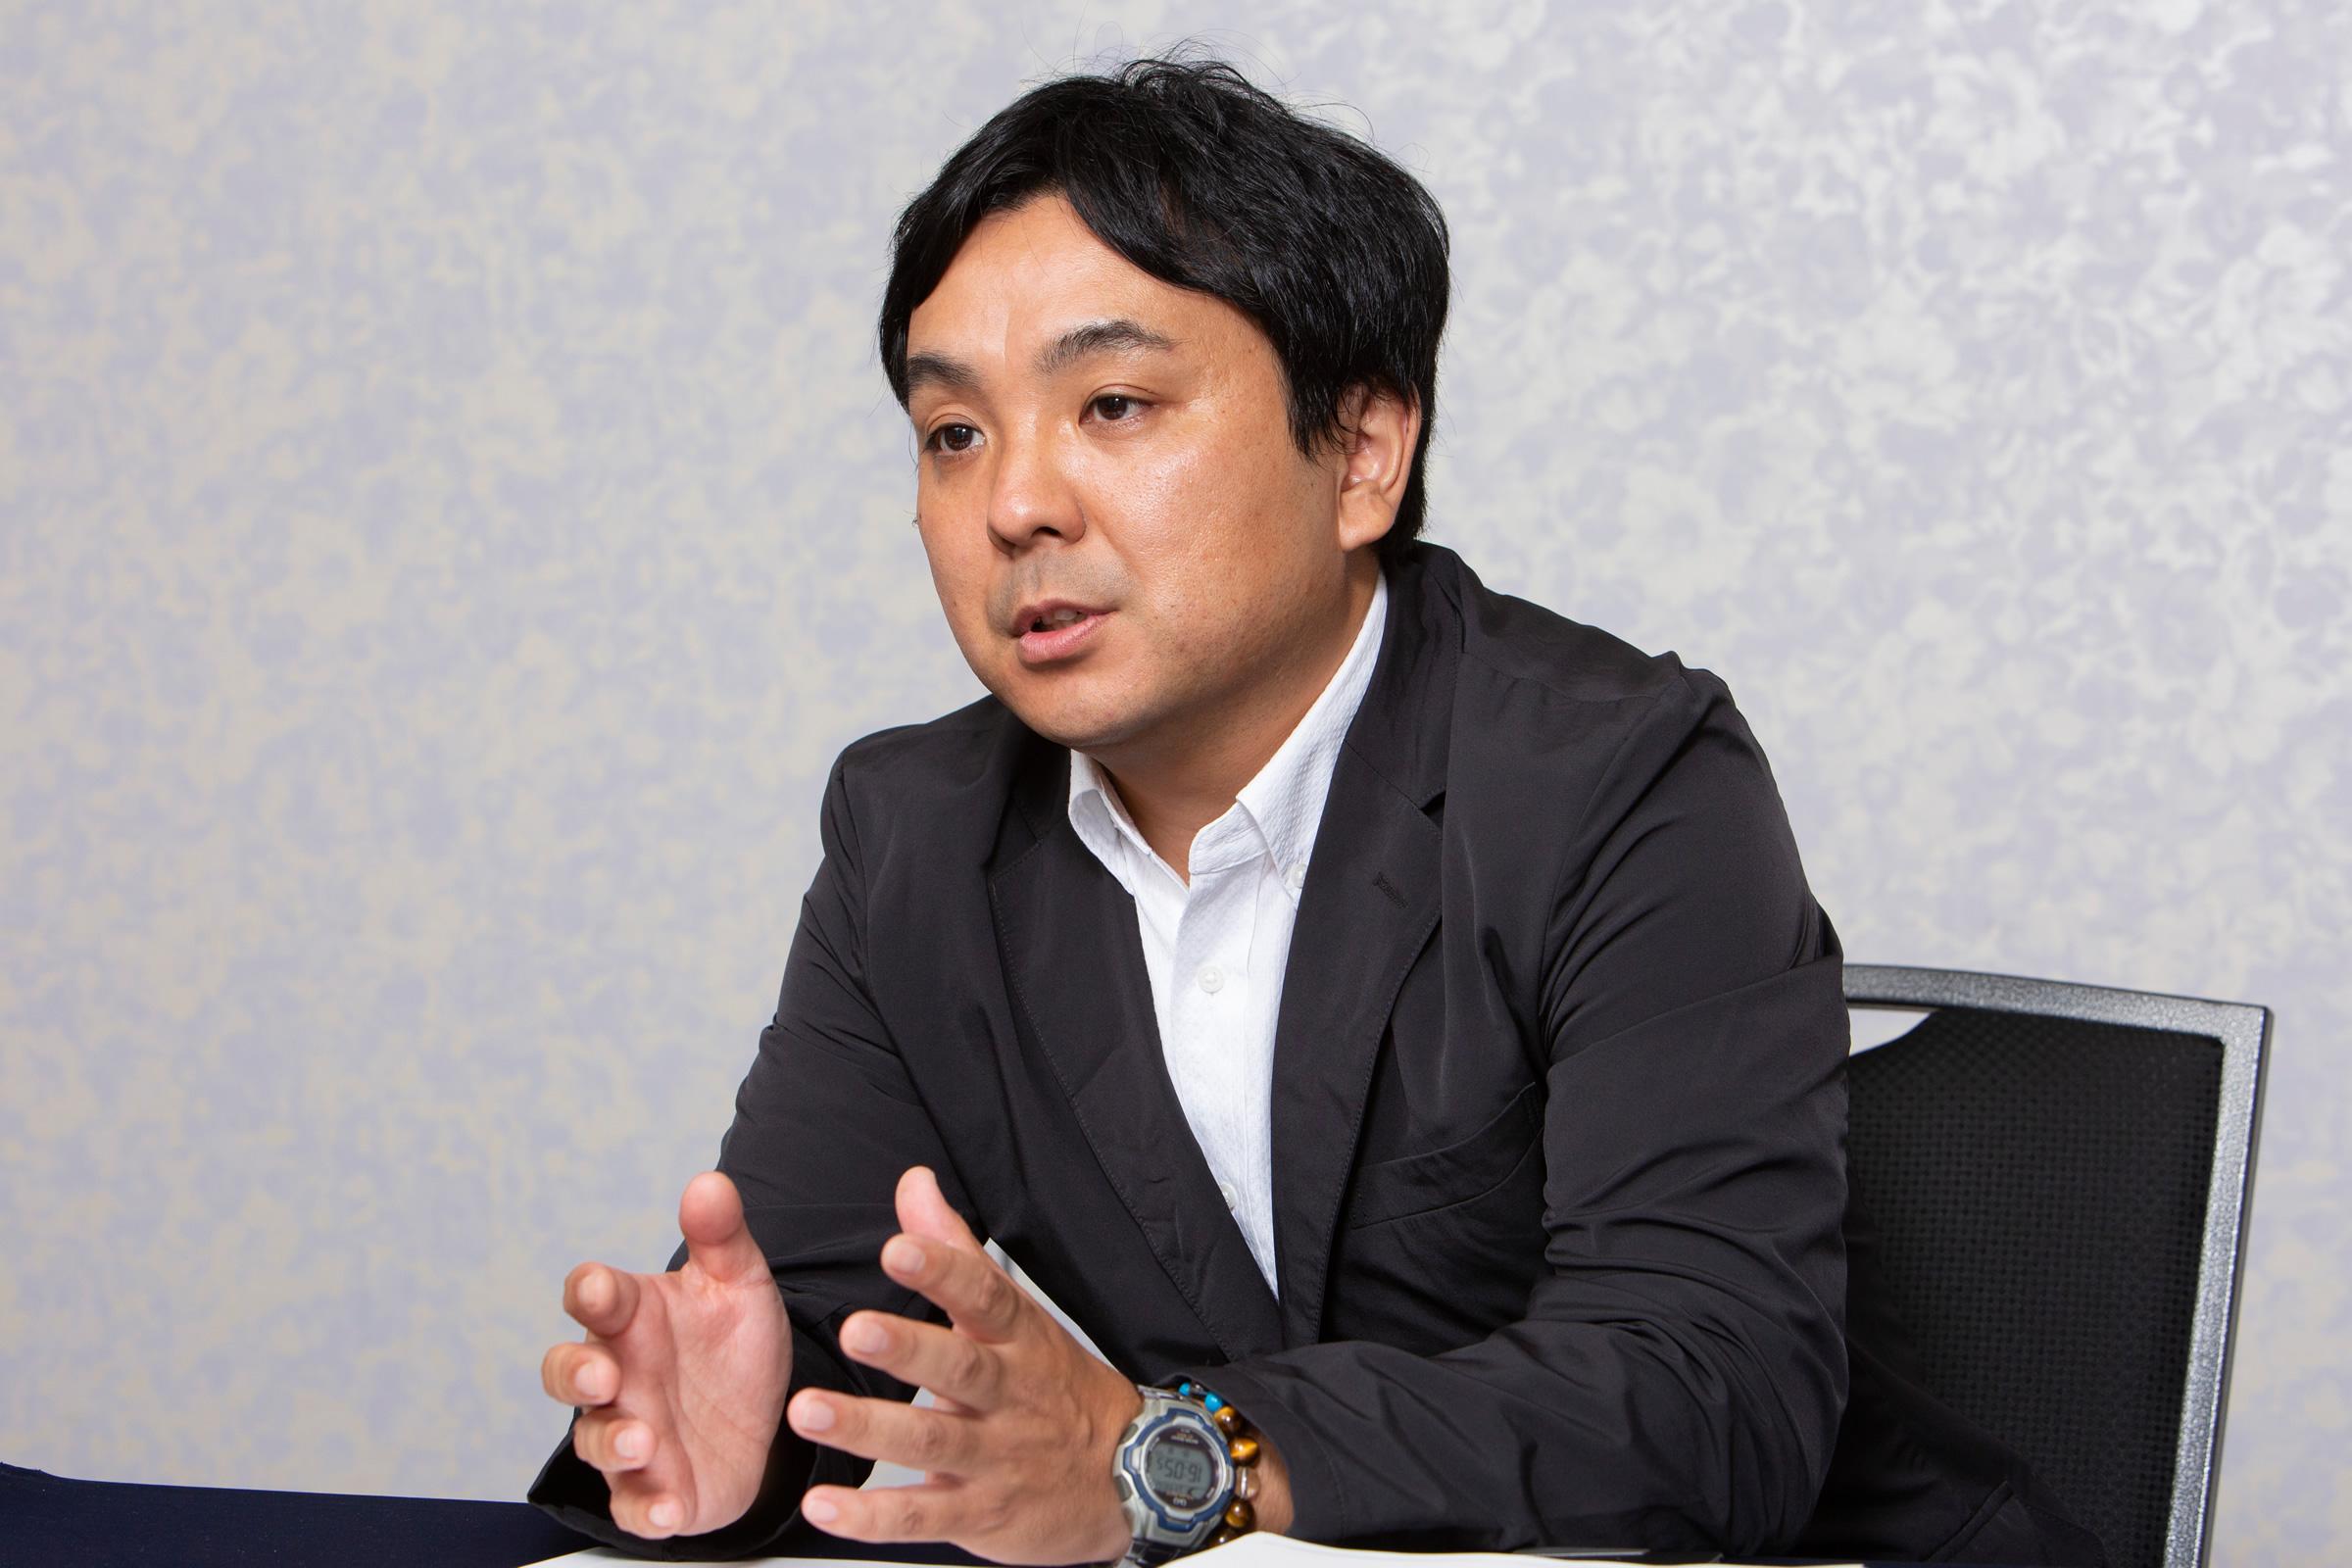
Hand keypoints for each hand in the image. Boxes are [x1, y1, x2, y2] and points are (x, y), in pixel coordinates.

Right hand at [539, 1171, 791, 1540]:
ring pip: (594, 1441)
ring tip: (643, 1440)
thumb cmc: (732, 1343)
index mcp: (634, 1317)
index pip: (591, 1296)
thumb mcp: (738, 1284)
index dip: (590, 1292)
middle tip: (603, 1375)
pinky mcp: (654, 1489)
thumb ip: (721, 1236)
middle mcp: (620, 1375)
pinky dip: (643, 1509)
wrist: (768, 1415)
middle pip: (566, 1372)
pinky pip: (632, 1506)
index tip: (601, 1290)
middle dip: (575, 1374)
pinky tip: (665, 1507)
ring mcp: (631, 1433)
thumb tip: (709, 1182)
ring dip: (611, 1442)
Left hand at [783, 1166, 1144, 1565]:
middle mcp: (1006, 1395)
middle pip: (960, 1368)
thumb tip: (914, 1184)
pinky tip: (826, 1507)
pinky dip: (872, 1517)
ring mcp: (995, 1458)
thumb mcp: (1019, 1315)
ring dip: (868, 1429)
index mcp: (1016, 1339)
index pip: (985, 1296)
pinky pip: (922, 1518)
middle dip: (908, 1349)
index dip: (943, 1271)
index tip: (899, 1249)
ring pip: (931, 1443)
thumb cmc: (1057, 1386)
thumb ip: (956, 1251)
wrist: (1130, 1476)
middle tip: (857, 1328)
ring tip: (809, 1411)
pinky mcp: (980, 1514)